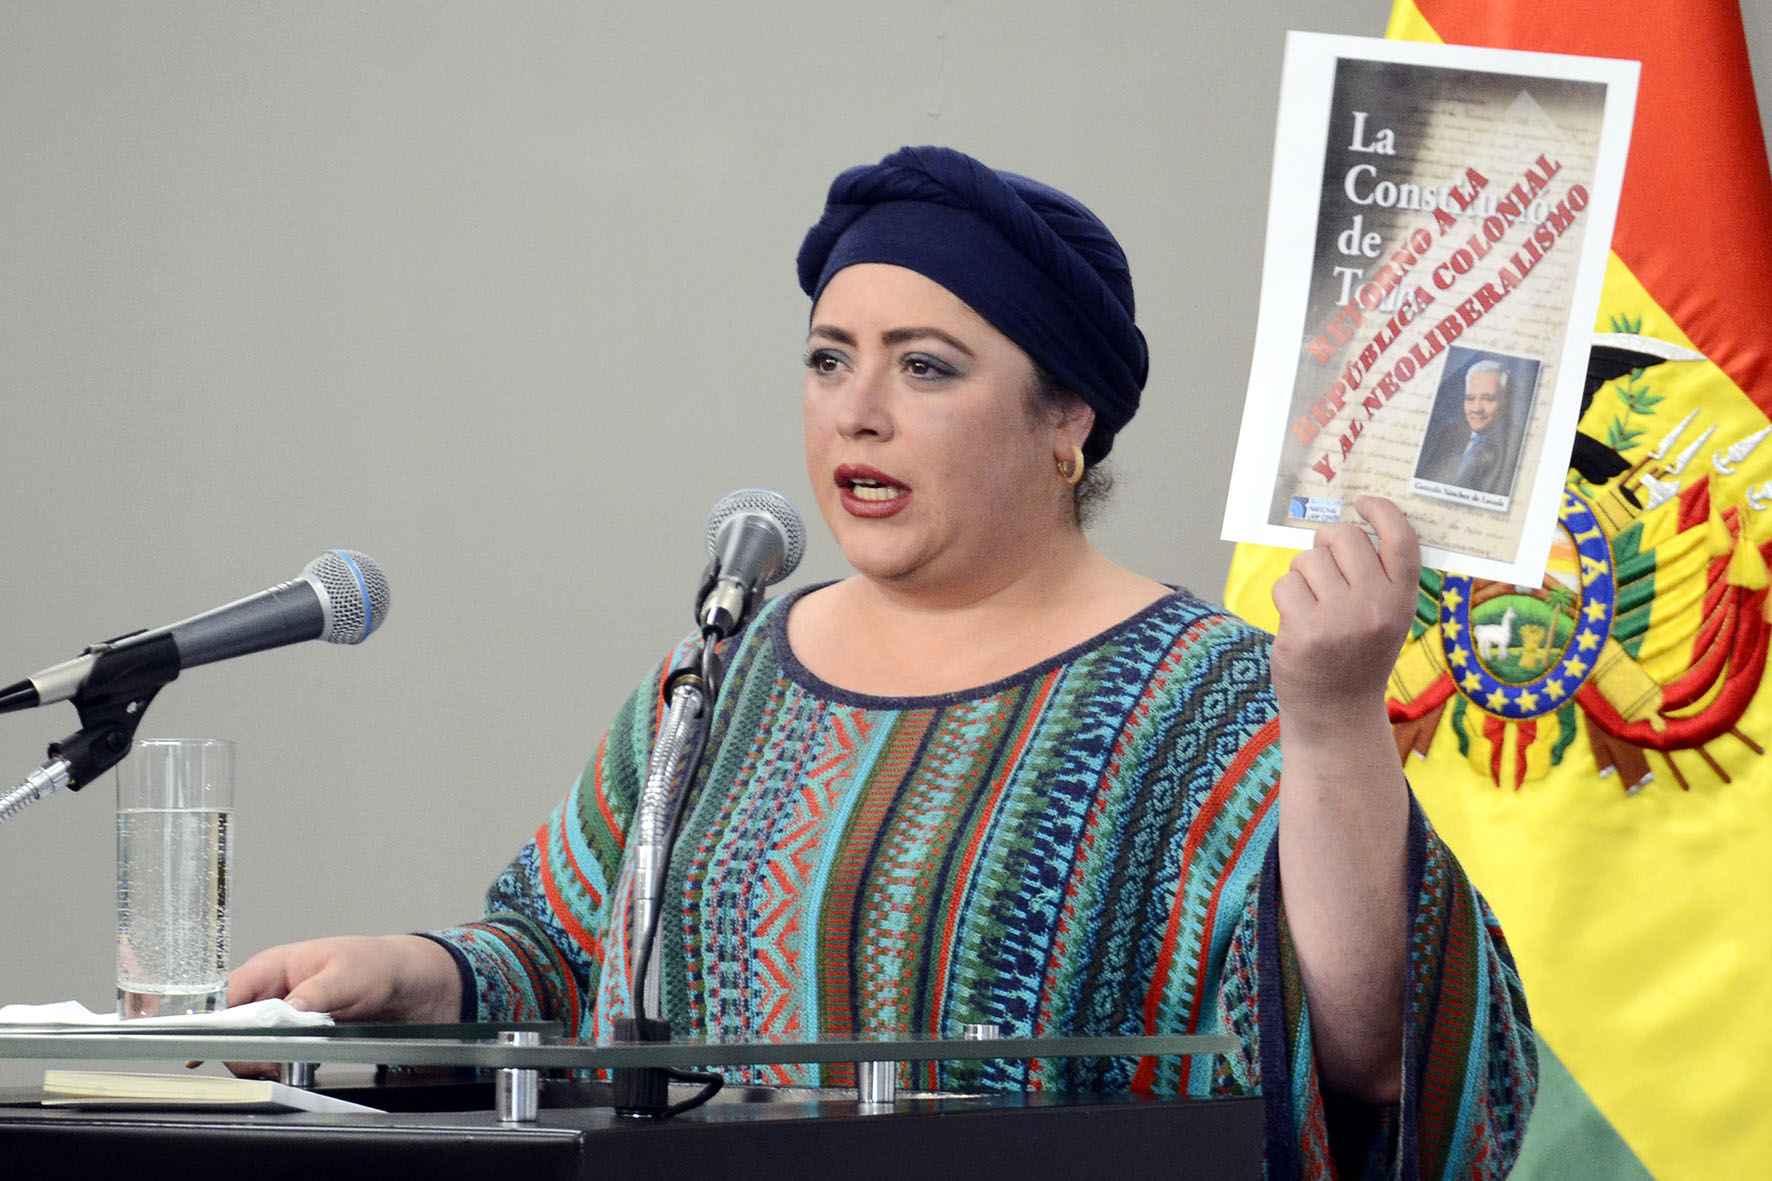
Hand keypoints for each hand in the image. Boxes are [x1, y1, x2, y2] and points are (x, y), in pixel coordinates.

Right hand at [222, 935, 461, 1076]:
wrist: (399, 982)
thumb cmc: (372, 966)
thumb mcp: (345, 978)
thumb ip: (313, 994)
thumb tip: (284, 1011)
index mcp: (272, 967)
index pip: (225, 996)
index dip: (213, 1023)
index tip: (214, 1048)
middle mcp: (267, 991)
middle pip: (230, 1029)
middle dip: (246, 1050)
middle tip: (272, 1061)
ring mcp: (276, 1014)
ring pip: (246, 1047)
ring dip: (263, 1062)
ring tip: (292, 1061)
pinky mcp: (288, 1033)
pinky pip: (268, 1056)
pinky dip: (277, 1065)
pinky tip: (297, 1064)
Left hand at [1269, 496, 1419, 734]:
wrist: (1337, 713)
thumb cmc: (1358, 654)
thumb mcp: (1386, 616)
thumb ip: (1378, 575)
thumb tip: (1347, 523)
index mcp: (1402, 599)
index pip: (1401, 539)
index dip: (1382, 511)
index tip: (1363, 501)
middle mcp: (1374, 606)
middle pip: (1343, 537)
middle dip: (1327, 542)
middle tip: (1325, 564)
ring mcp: (1337, 619)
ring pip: (1307, 560)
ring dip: (1304, 576)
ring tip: (1314, 606)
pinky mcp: (1302, 631)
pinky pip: (1285, 585)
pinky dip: (1286, 598)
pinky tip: (1298, 621)